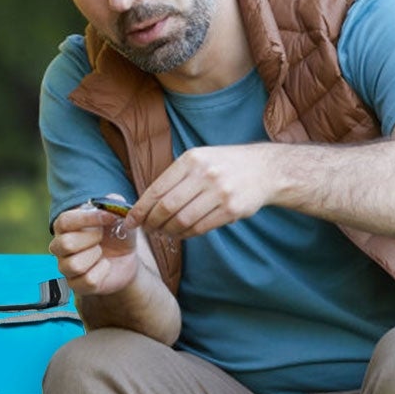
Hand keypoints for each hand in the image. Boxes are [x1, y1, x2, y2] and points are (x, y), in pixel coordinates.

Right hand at [49, 201, 141, 298]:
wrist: (126, 259)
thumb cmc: (116, 234)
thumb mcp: (120, 217)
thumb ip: (115, 205)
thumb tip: (113, 199)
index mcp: (64, 226)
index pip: (65, 221)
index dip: (88, 218)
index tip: (109, 217)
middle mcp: (59, 247)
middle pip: (65, 244)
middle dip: (91, 239)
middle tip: (102, 237)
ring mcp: (66, 267)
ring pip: (74, 265)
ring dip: (95, 256)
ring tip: (101, 252)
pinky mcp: (76, 285)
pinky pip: (87, 280)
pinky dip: (103, 272)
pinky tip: (105, 266)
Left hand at [133, 144, 279, 239]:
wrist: (264, 169)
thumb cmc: (224, 165)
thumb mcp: (199, 159)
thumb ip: (175, 177)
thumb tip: (146, 203)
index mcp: (192, 159)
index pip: (157, 188)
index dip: (141, 208)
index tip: (131, 221)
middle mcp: (205, 174)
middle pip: (167, 207)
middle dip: (152, 222)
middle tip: (147, 229)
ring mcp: (220, 192)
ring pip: (183, 220)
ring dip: (169, 231)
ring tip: (164, 232)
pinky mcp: (232, 209)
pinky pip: (201, 228)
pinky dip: (186, 234)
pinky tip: (181, 233)